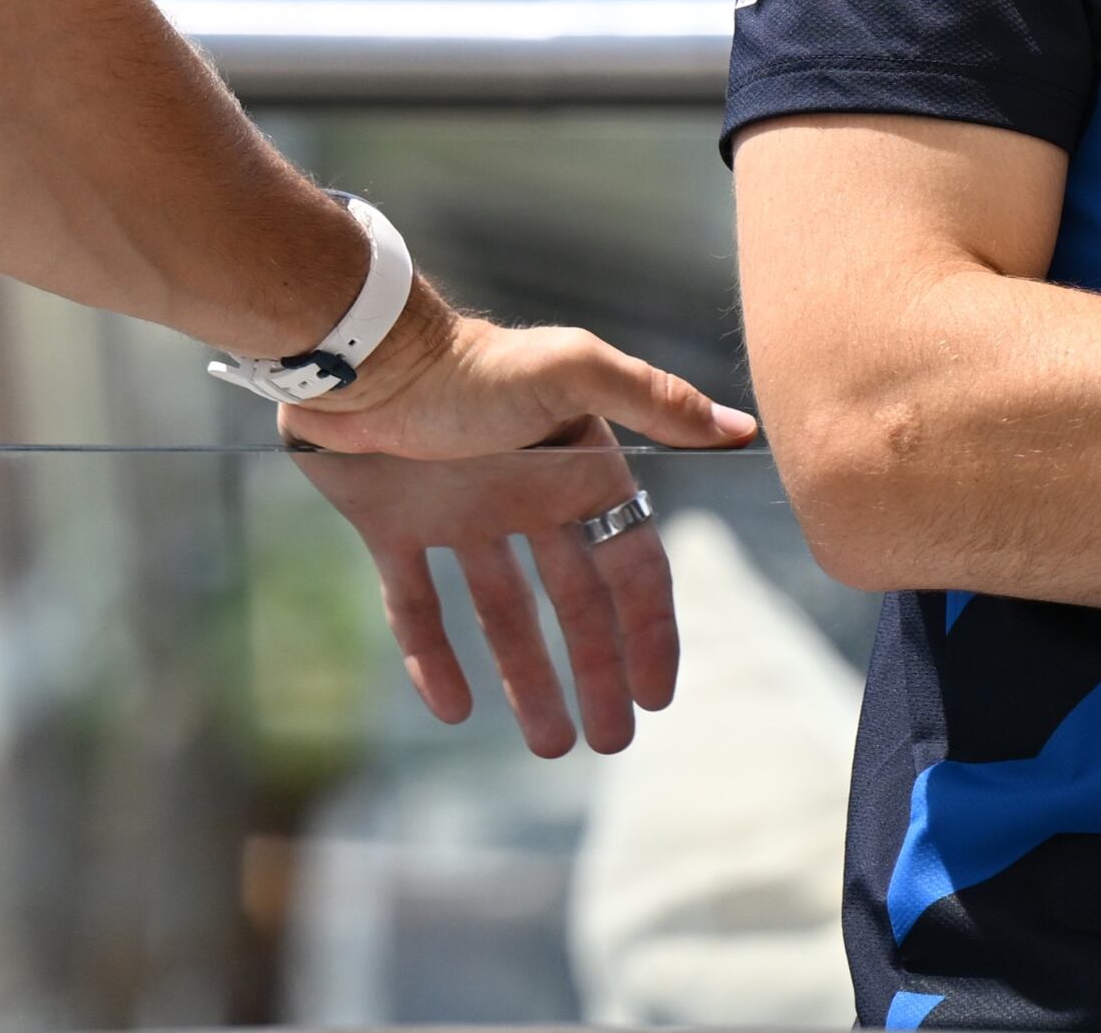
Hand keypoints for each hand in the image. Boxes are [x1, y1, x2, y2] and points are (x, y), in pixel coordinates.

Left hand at [284, 298, 757, 757]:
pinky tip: (453, 708)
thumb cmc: (469, 365)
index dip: (647, 627)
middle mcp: (521, 496)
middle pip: (573, 602)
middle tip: (610, 743)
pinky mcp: (390, 524)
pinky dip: (433, 657)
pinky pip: (417, 604)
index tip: (657, 695)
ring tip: (551, 745)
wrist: (359, 355)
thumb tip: (741, 427)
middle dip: (598, 671)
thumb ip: (654, 401)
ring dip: (529, 678)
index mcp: (572, 469)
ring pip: (502, 613)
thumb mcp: (572, 373)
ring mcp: (456, 512)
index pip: (627, 561)